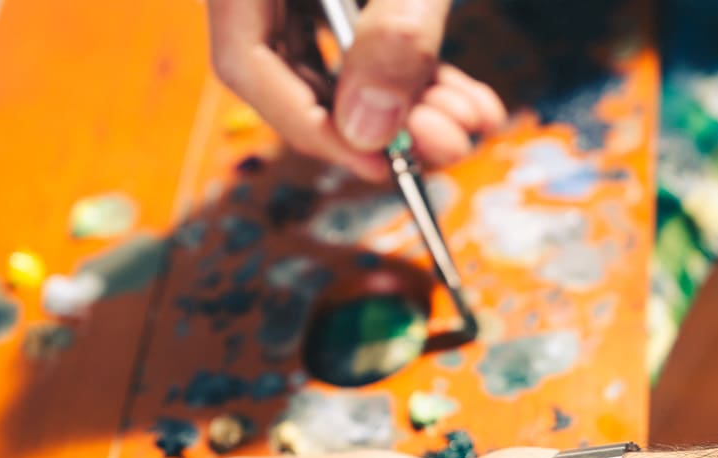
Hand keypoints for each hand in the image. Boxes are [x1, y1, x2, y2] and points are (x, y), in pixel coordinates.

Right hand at [207, 0, 506, 180]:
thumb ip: (396, 34)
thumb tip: (368, 131)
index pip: (244, 63)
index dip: (309, 127)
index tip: (379, 163)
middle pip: (297, 76)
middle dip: (383, 124)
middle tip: (449, 145)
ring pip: (340, 66)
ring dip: (410, 106)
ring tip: (473, 121)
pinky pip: (366, 43)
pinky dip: (416, 74)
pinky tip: (468, 99)